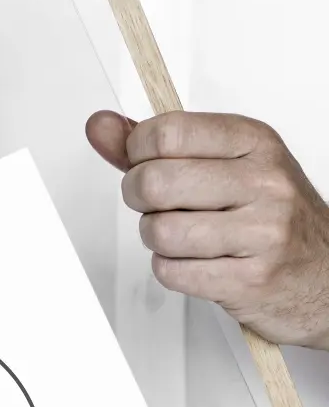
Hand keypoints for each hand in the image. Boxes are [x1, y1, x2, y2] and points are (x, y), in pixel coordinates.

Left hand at [86, 109, 328, 348]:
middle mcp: (264, 181)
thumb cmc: (269, 214)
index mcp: (253, 141)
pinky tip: (196, 261)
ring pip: (159, 230)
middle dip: (139, 196)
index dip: (136, 149)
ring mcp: (263, 232)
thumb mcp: (222, 161)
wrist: (328, 277)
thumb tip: (101, 126)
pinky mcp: (252, 280)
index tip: (142, 160)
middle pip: (154, 181)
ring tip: (180, 234)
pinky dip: (170, 269)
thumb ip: (154, 143)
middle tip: (157, 203)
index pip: (167, 132)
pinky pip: (172, 272)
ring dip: (155, 236)